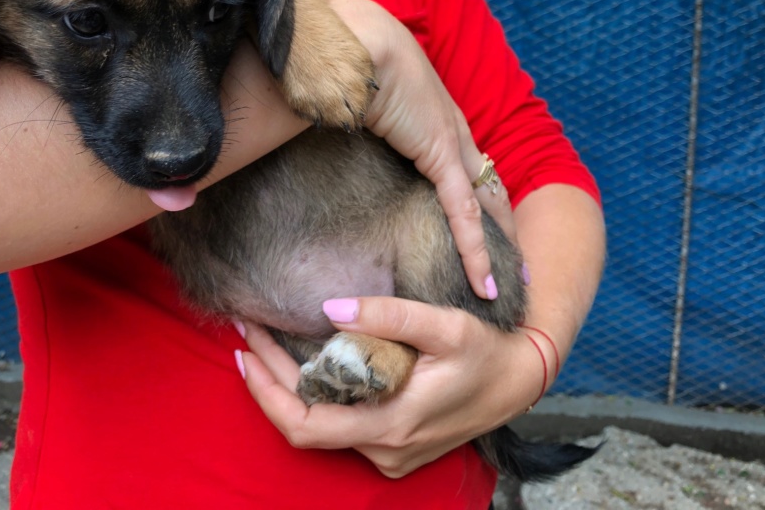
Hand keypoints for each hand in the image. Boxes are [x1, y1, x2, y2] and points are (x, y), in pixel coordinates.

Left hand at [237, 297, 544, 476]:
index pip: (306, 425)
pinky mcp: (395, 448)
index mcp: (391, 425)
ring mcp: (390, 455)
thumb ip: (390, 316)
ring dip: (290, 386)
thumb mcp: (445, 325)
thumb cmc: (485, 351)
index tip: (245, 351)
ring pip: (322, 427)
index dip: (266, 392)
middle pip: (305, 426)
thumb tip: (329, 309)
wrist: (519, 382)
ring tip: (268, 340)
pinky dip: (317, 395)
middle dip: (268, 381)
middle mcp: (384, 450)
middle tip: (249, 333)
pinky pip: (342, 427)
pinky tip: (307, 360)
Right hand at [327, 0, 516, 297]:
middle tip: (515, 262)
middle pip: (486, 186)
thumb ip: (342, 118)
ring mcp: (450, 141)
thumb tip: (307, 131)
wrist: (354, 37)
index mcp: (432, 114)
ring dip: (497, 247)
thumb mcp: (349, 95)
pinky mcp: (441, 155)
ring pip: (484, 205)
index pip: (464, 164)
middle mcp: (449, 129)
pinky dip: (474, 252)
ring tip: (506, 284)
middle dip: (502, 226)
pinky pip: (463, 214)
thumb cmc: (344, 57)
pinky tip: (483, 285)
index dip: (476, 195)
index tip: (484, 221)